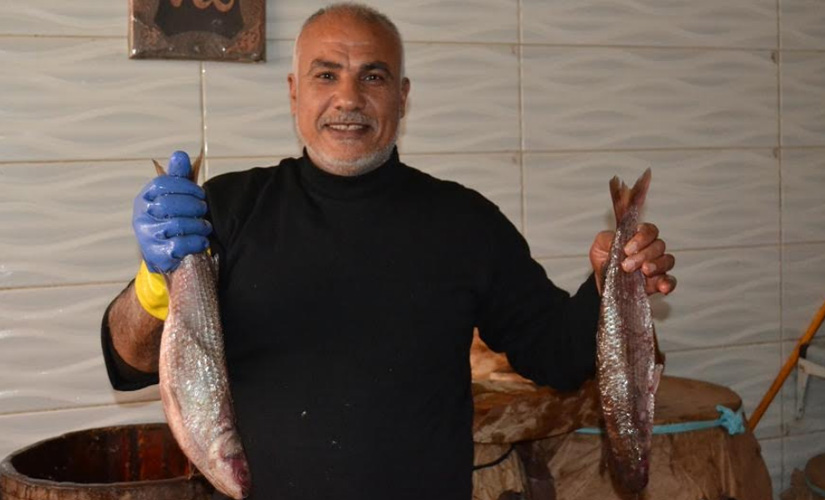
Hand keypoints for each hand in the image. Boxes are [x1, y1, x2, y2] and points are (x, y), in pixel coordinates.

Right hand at [132, 151, 210, 272]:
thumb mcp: (175, 197)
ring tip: (205, 227)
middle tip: (203, 210)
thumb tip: (180, 155)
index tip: (200, 193)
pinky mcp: (156, 254)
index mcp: (145, 198)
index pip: (162, 184)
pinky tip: (202, 240)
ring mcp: (147, 236)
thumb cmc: (173, 220)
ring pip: (176, 225)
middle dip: (193, 206)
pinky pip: (180, 245)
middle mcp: (141, 216)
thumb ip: (179, 177)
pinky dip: (196, 242)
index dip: (185, 186)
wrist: (166, 255)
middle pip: (169, 204)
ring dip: (198, 225)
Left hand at [589, 223, 675, 295]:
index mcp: (639, 238)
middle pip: (659, 245)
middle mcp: (651, 250)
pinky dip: (668, 283)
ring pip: (667, 260)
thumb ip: (607, 239)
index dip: (641, 238)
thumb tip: (616, 241)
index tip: (627, 249)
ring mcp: (657, 266)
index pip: (649, 231)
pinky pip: (670, 281)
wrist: (603, 282)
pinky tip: (662, 287)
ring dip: (657, 265)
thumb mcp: (600, 246)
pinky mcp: (658, 283)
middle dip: (644, 254)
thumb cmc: (604, 260)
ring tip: (644, 271)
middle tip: (627, 265)